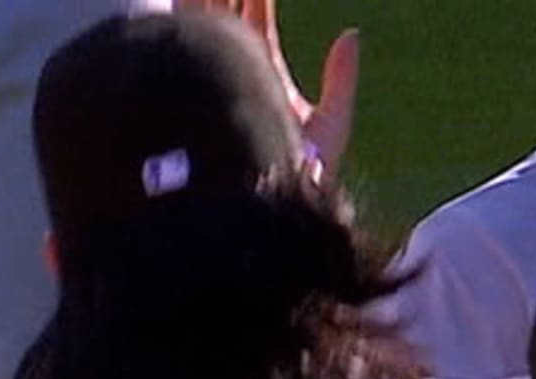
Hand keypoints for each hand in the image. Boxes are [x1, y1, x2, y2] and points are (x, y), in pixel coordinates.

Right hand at [184, 0, 360, 177]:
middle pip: (228, 19)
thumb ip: (341, 78)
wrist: (274, 201)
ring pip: (204, 27)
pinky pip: (186, 48)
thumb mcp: (333, 121)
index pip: (258, 24)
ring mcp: (216, 81)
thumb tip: (352, 34)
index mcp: (265, 74)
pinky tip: (183, 5)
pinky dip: (184, 21)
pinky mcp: (196, 91)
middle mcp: (237, 74)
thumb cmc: (307, 171)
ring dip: (207, 4)